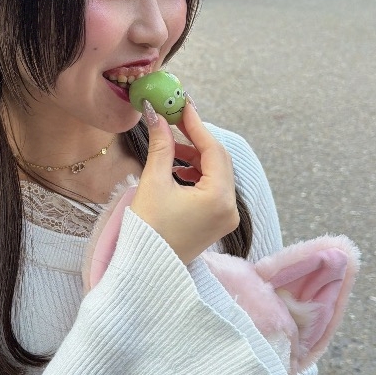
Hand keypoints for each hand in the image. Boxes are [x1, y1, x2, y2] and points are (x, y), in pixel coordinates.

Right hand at [130, 101, 238, 264]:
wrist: (145, 268)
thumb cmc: (148, 229)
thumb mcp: (154, 182)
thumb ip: (161, 146)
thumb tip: (157, 116)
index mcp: (219, 197)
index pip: (212, 149)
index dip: (196, 125)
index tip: (182, 106)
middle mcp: (229, 207)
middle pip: (219, 160)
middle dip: (197, 139)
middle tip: (176, 121)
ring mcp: (226, 217)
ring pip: (216, 174)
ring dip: (196, 157)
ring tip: (170, 149)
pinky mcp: (217, 223)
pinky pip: (213, 189)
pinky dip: (197, 175)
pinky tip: (177, 170)